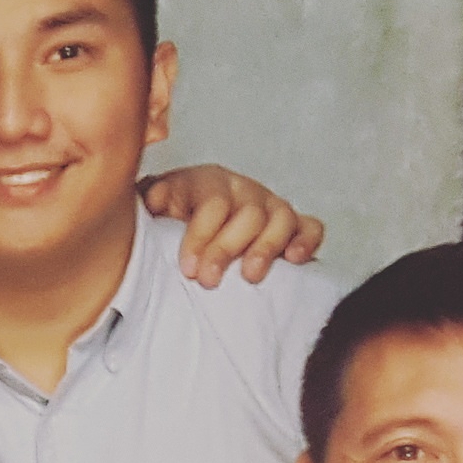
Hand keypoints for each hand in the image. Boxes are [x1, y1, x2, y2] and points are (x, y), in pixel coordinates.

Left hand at [138, 164, 324, 287]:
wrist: (183, 224)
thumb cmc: (167, 222)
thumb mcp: (152, 210)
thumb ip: (152, 203)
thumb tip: (153, 200)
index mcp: (206, 182)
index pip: (212, 203)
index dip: (201, 236)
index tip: (188, 268)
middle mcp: (241, 190)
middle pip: (247, 214)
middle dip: (226, 249)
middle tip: (208, 280)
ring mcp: (269, 205)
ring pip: (280, 218)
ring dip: (265, 248)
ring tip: (250, 276)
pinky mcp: (292, 225)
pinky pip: (310, 226)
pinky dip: (306, 241)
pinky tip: (294, 260)